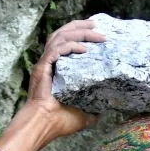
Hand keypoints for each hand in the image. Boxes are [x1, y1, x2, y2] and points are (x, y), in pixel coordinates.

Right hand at [26, 19, 103, 138]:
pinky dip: (71, 46)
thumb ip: (94, 107)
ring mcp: (45, 64)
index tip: (96, 31)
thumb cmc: (60, 121)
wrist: (44, 125)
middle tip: (97, 25)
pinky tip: (84, 49)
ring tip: (95, 32)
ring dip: (79, 32)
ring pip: (60, 36)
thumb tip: (107, 108)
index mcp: (57, 69)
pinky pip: (57, 50)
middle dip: (80, 26)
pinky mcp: (42, 67)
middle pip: (63, 33)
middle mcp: (50, 63)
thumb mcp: (84, 113)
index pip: (67, 42)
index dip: (80, 33)